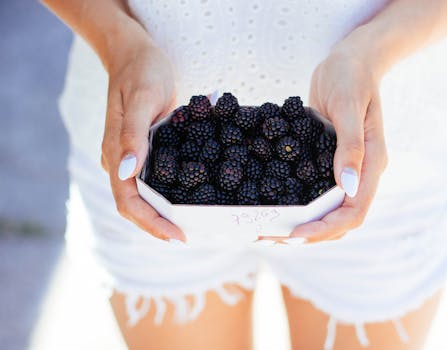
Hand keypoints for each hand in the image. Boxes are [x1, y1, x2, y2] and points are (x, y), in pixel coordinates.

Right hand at [100, 40, 185, 242]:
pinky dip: (163, 196)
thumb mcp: (143, 98)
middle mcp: (118, 160)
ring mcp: (128, 156)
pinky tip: (183, 199)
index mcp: (115, 151)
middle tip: (186, 236)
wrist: (134, 53)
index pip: (127, 200)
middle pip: (132, 206)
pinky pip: (149, 180)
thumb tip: (127, 172)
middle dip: (156, 225)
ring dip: (159, 215)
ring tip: (186, 226)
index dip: (150, 222)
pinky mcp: (140, 149)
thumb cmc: (141, 70)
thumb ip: (134, 134)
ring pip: (140, 197)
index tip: (177, 235)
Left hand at [262, 41, 387, 244]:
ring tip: (273, 231)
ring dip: (304, 225)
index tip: (296, 233)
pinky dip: (299, 206)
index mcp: (372, 164)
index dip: (326, 228)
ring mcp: (346, 170)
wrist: (351, 60)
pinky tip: (277, 207)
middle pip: (341, 219)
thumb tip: (347, 188)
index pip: (354, 211)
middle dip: (311, 234)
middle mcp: (361, 173)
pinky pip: (317, 193)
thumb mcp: (348, 106)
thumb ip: (350, 147)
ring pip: (329, 211)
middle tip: (275, 237)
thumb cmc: (351, 77)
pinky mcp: (329, 162)